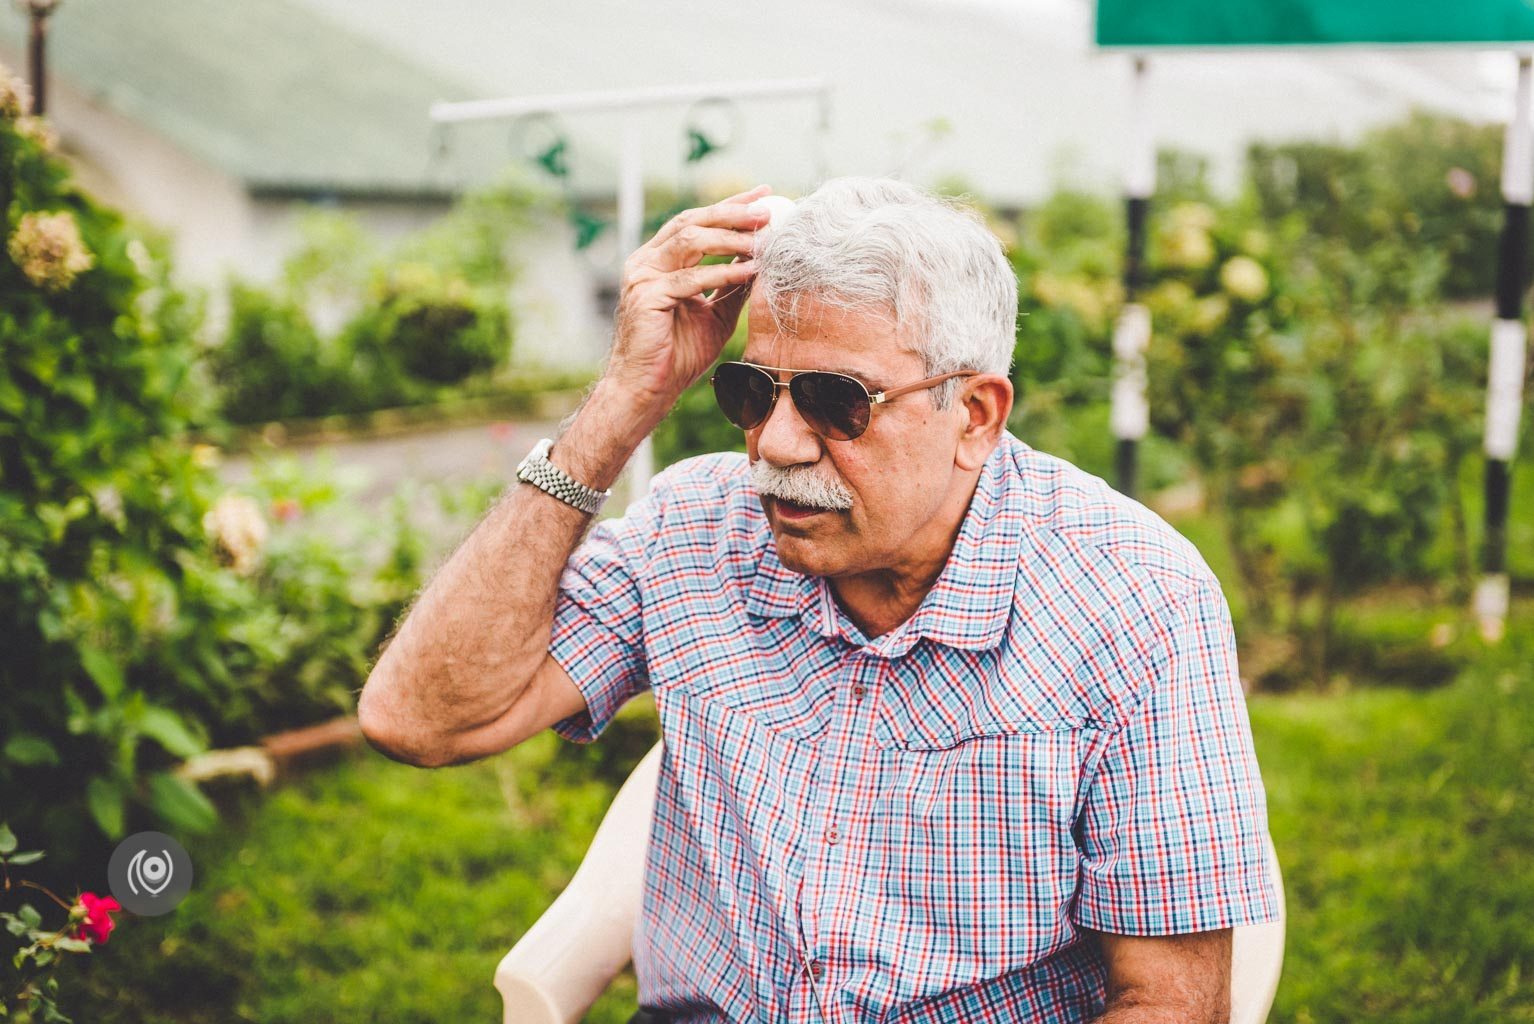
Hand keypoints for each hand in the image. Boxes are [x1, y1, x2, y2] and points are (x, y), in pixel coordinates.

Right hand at [605, 185, 771, 416]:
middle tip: (766, 210)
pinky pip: (690, 279)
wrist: (647, 389)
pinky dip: (722, 273)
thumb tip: (762, 261)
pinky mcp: (646, 297)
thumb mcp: (715, 313)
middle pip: (691, 221)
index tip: (763, 196)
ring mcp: (642, 277)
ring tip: (761, 239)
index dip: (729, 206)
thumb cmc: (678, 354)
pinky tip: (749, 271)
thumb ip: (732, 285)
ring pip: (689, 241)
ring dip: (729, 238)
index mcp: (658, 261)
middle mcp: (646, 262)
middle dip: (731, 213)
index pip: (696, 222)